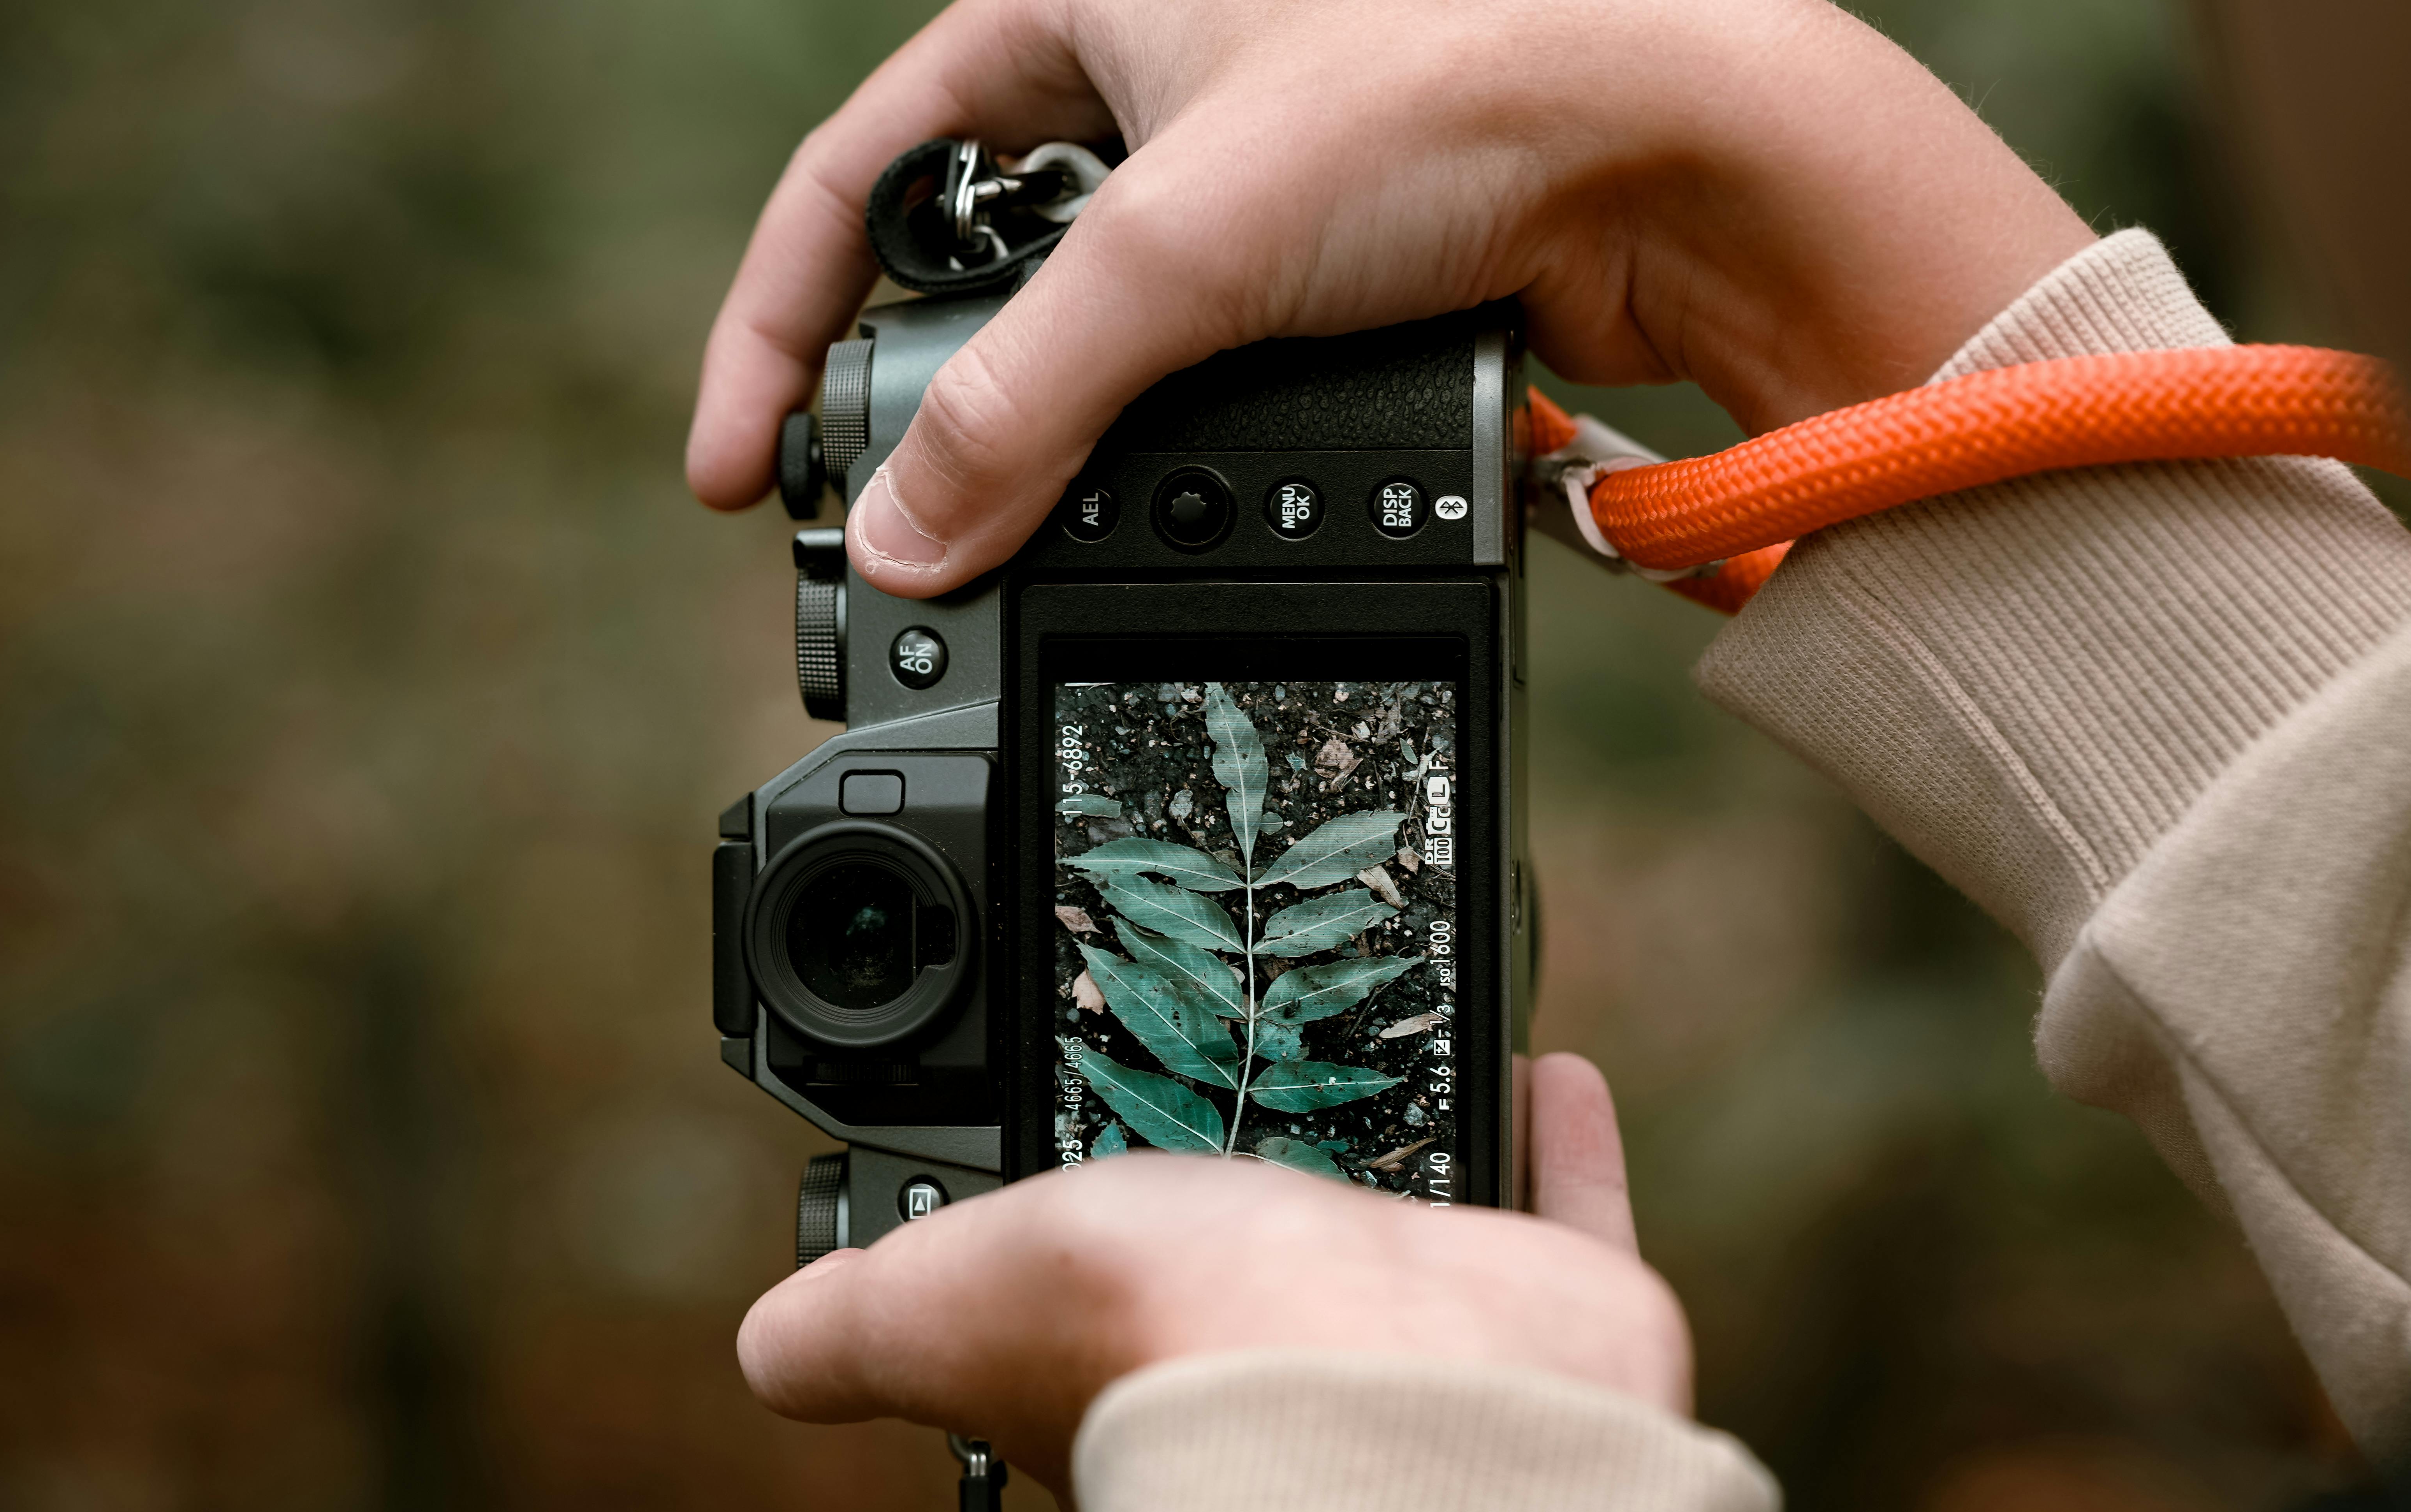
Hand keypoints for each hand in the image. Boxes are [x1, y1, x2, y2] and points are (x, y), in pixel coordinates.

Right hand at [687, 0, 2092, 593]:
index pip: (858, 177)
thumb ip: (1019, 402)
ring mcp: (1225, 173)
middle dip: (912, 394)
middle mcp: (1138, 74)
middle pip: (958, 262)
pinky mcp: (1308, 261)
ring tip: (1007, 525)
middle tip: (882, 522)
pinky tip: (1137, 495)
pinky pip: (1180, 361)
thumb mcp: (1182, 247)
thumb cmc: (1452, 90)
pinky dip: (1146, 437)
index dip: (779, 328)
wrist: (1674, 155)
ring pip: (1076, 325)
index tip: (736, 470)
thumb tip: (903, 538)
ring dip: (1037, 432)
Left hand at [736, 1053, 1684, 1499]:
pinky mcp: (1543, 1297)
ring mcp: (1422, 1319)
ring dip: (1408, 1131)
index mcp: (1147, 1345)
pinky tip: (1546, 1059)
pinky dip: (1554, 1131)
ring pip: (1417, 1223)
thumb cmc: (1171, 1341)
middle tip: (1252, 1054)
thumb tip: (771, 1350)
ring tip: (1391, 1035)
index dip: (1093, 1223)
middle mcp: (1283, 1336)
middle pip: (1268, 1245)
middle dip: (1256, 1170)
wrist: (1384, 1388)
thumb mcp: (942, 1297)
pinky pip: (1556, 1201)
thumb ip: (857, 1320)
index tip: (1096, 1142)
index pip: (1112, 1285)